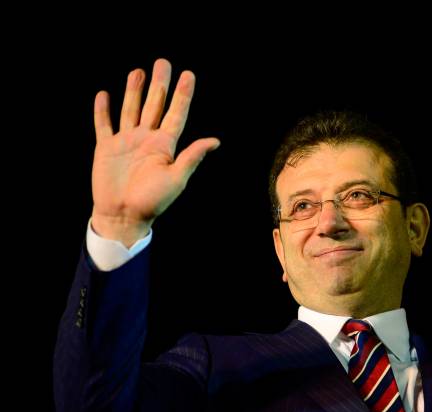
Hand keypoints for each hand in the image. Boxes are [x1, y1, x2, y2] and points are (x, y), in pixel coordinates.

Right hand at [91, 58, 219, 246]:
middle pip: (154, 105)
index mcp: (165, 146)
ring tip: (138, 71)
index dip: (183, 95)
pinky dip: (103, 110)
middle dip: (159, 84)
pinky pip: (104, 125)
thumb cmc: (153, 201)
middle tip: (163, 62)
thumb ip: (192, 157)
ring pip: (131, 110)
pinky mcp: (106, 148)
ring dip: (134, 91)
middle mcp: (146, 139)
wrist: (123, 216)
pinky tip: (105, 94)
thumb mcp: (176, 179)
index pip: (176, 114)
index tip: (189, 75)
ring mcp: (126, 142)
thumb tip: (215, 140)